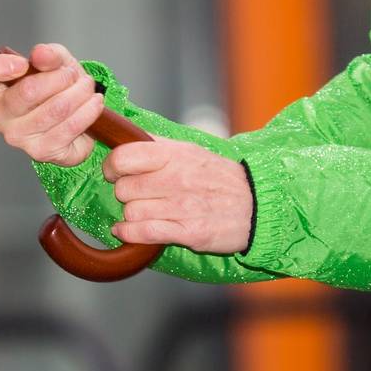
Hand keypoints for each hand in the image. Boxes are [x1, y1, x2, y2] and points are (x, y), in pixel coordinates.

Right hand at [0, 42, 102, 165]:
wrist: (76, 117)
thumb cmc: (57, 88)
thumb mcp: (55, 62)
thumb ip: (49, 54)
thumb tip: (41, 54)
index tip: (21, 63)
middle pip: (27, 91)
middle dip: (60, 77)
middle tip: (72, 75)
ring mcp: (18, 136)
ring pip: (54, 109)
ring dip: (78, 93)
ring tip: (87, 88)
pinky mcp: (41, 152)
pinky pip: (68, 127)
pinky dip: (87, 111)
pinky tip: (93, 103)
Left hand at [104, 141, 252, 253]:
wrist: (257, 204)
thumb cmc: (221, 178)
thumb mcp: (191, 151)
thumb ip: (159, 145)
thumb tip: (127, 136)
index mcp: (175, 155)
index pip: (124, 157)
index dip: (112, 167)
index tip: (114, 173)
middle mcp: (176, 179)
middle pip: (124, 189)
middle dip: (124, 194)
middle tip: (135, 196)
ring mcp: (183, 207)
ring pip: (132, 212)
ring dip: (131, 216)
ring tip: (142, 213)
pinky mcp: (189, 232)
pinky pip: (145, 233)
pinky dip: (130, 234)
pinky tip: (127, 232)